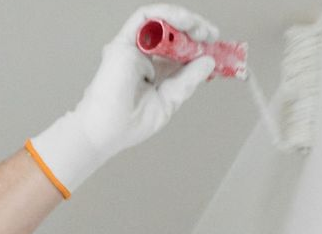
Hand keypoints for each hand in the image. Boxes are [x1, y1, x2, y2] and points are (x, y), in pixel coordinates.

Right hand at [30, 8, 219, 194]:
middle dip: (197, 30)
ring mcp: (134, 47)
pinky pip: (147, 16)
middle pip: (174, 33)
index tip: (216, 48)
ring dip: (186, 21)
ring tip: (200, 31)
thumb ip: (188, 81)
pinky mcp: (124, 41)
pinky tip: (184, 22)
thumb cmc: (128, 124)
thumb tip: (208, 62)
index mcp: (154, 71)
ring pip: (162, 20)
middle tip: (211, 36)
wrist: (106, 131)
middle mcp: (144, 56)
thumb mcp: (168, 102)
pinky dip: (168, 14)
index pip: (180, 51)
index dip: (200, 46)